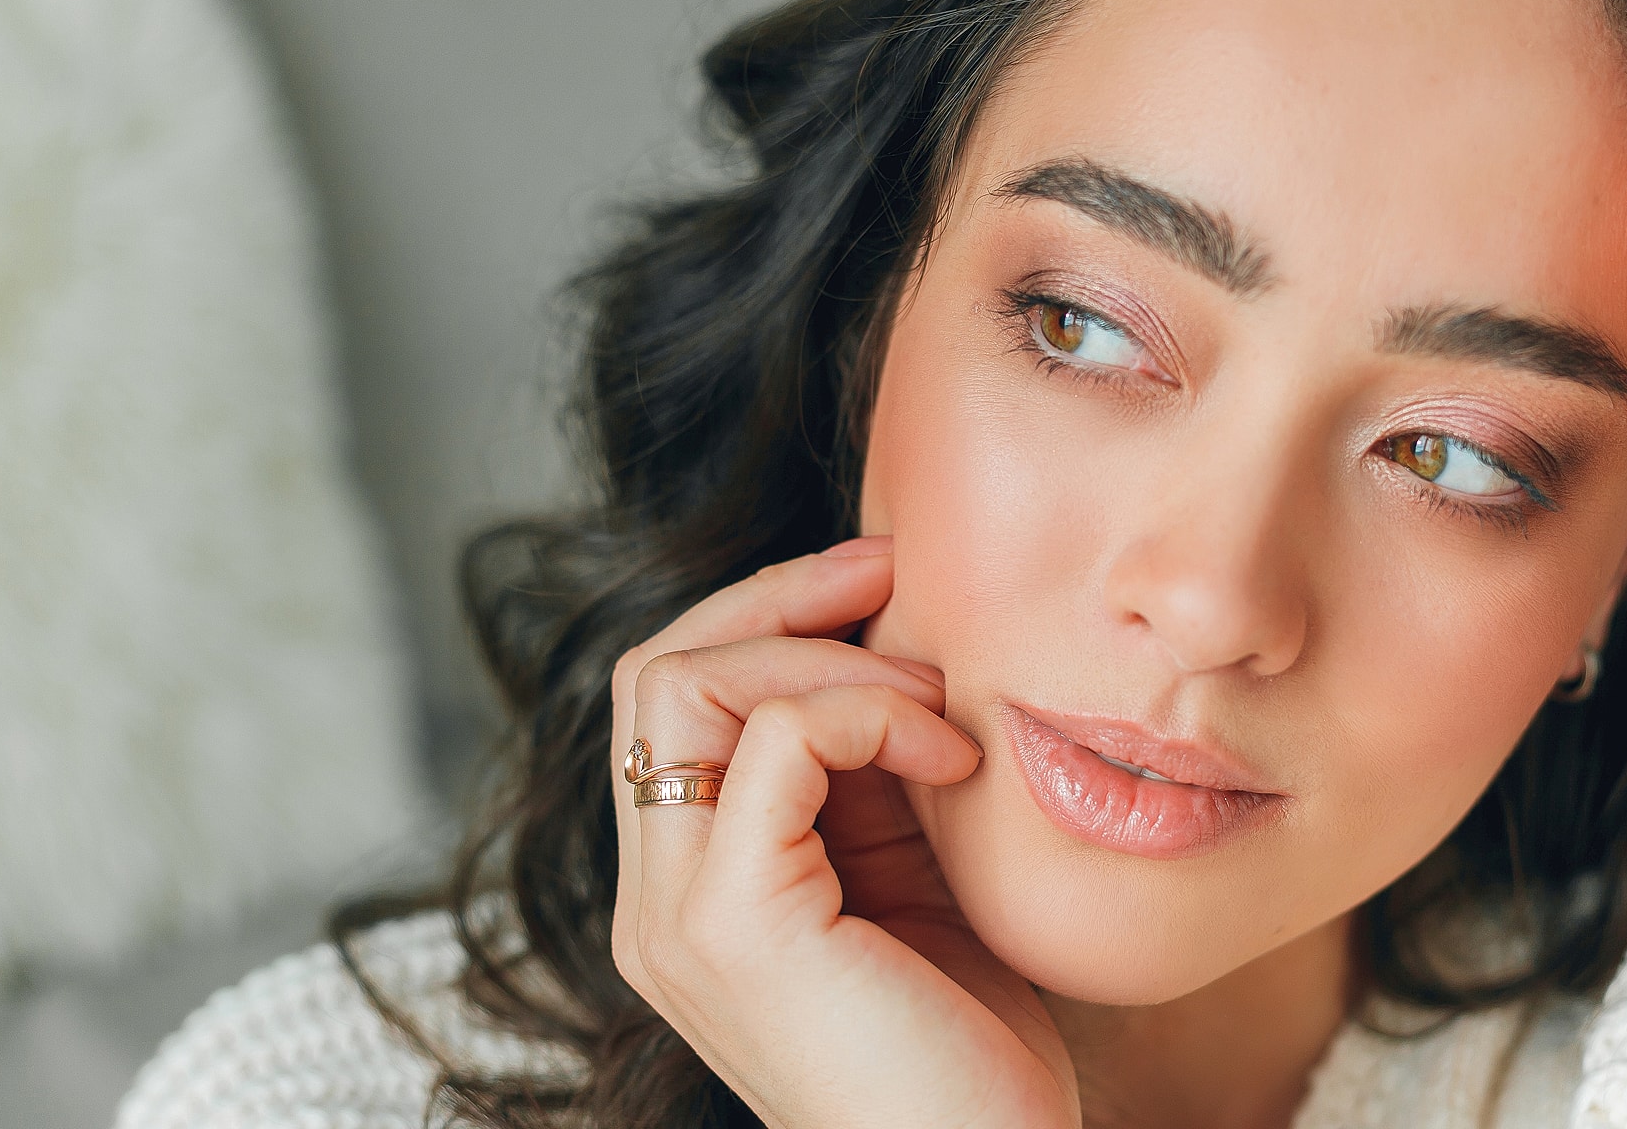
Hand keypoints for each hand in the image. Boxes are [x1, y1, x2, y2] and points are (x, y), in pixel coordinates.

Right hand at [609, 539, 1080, 1127]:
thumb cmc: (973, 1051)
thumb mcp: (915, 879)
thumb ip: (875, 781)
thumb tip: (894, 640)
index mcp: (695, 889)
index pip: (673, 701)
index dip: (770, 618)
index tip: (886, 582)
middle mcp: (658, 903)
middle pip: (653, 673)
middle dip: (777, 598)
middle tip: (897, 575)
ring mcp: (679, 918)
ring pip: (679, 684)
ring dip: (824, 658)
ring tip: (937, 707)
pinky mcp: (733, 929)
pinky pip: (773, 741)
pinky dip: (864, 712)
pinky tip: (946, 758)